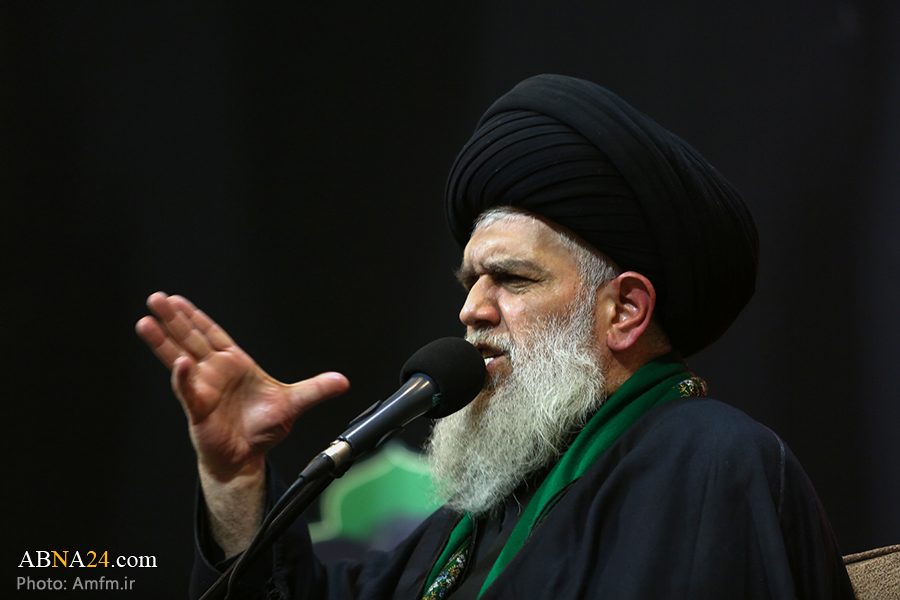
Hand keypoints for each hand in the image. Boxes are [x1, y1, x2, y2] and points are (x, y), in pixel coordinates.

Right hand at [136, 292, 349, 479]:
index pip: (212, 334)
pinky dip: (183, 378)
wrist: (248, 457)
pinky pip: (188, 390)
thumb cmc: (263, 428)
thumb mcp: (294, 403)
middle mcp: (214, 372)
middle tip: (156, 298)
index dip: (196, 317)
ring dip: (163, 341)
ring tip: (146, 322)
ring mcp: (203, 388)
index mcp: (234, 364)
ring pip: (179, 359)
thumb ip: (316, 389)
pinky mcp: (198, 409)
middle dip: (174, 319)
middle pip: (191, 339)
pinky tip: (178, 364)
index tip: (178, 300)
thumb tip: (343, 381)